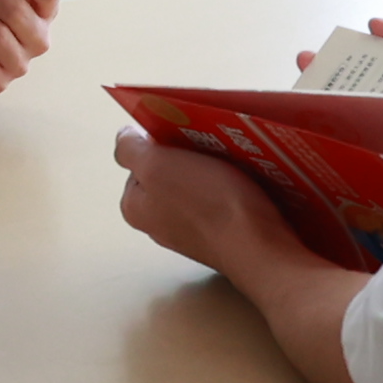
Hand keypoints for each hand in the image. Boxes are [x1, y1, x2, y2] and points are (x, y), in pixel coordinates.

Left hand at [117, 127, 305, 274]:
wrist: (259, 247)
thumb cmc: (208, 204)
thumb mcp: (157, 165)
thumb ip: (130, 149)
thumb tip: (124, 137)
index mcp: (135, 207)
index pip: (139, 160)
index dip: (160, 142)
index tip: (184, 136)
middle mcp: (157, 223)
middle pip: (167, 172)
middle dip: (186, 155)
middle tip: (210, 145)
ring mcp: (189, 232)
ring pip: (194, 184)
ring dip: (210, 167)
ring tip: (231, 159)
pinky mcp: (219, 235)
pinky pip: (217, 200)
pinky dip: (228, 186)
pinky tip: (244, 180)